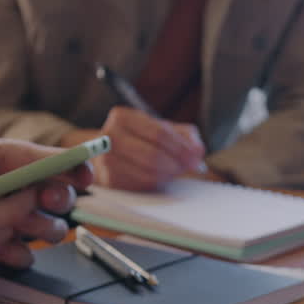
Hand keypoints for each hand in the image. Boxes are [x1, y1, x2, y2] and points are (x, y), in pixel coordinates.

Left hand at [0, 111, 93, 266]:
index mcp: (12, 159)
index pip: (54, 161)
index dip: (76, 166)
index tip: (84, 175)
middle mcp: (22, 190)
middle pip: (62, 197)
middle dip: (61, 198)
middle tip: (44, 198)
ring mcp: (14, 218)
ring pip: (50, 228)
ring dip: (42, 227)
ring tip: (18, 223)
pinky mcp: (0, 243)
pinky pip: (23, 256)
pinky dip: (17, 255)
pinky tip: (0, 248)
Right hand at [66, 107, 205, 190]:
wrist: (112, 152)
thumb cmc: (142, 139)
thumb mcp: (165, 129)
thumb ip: (186, 137)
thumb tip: (197, 152)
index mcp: (122, 117)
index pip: (158, 133)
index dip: (181, 147)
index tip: (194, 158)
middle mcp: (109, 137)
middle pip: (152, 155)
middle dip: (176, 163)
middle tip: (187, 167)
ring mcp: (106, 159)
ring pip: (147, 173)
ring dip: (168, 175)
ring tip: (175, 171)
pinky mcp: (109, 180)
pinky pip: (140, 186)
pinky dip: (156, 183)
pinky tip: (160, 177)